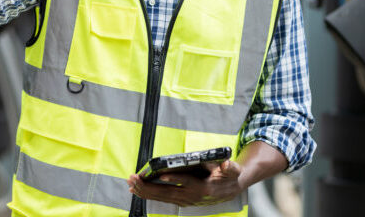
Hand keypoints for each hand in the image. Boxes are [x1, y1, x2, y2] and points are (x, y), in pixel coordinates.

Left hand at [127, 160, 243, 206]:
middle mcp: (192, 196)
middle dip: (150, 187)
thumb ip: (230, 168)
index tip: (162, 175)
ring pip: (162, 197)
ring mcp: (186, 200)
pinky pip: (162, 198)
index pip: (188, 183)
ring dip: (145, 191)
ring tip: (131, 183)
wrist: (230, 189)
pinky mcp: (181, 200)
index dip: (175, 179)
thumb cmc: (228, 176)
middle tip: (134, 178)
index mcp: (204, 188)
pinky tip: (136, 190)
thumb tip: (227, 164)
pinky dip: (148, 194)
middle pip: (169, 193)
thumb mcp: (233, 170)